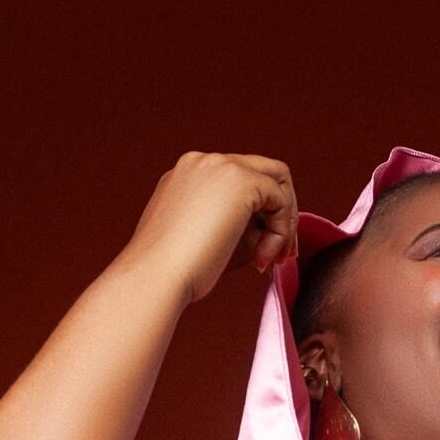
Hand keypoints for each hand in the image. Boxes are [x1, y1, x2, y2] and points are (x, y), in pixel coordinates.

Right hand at [117, 151, 298, 305]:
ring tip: (269, 261)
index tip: (264, 251)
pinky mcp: (241, 181)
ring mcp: (221, 166)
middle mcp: (203, 162)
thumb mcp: (208, 237)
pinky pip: (281, 200)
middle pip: (265, 173)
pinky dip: (280, 232)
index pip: (241, 181)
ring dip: (283, 226)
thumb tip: (277, 230)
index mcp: (189, 175)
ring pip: (278, 184)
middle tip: (283, 255)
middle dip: (281, 215)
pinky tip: (261, 259)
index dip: (261, 215)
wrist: (155, 277)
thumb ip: (239, 223)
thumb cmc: (177, 271)